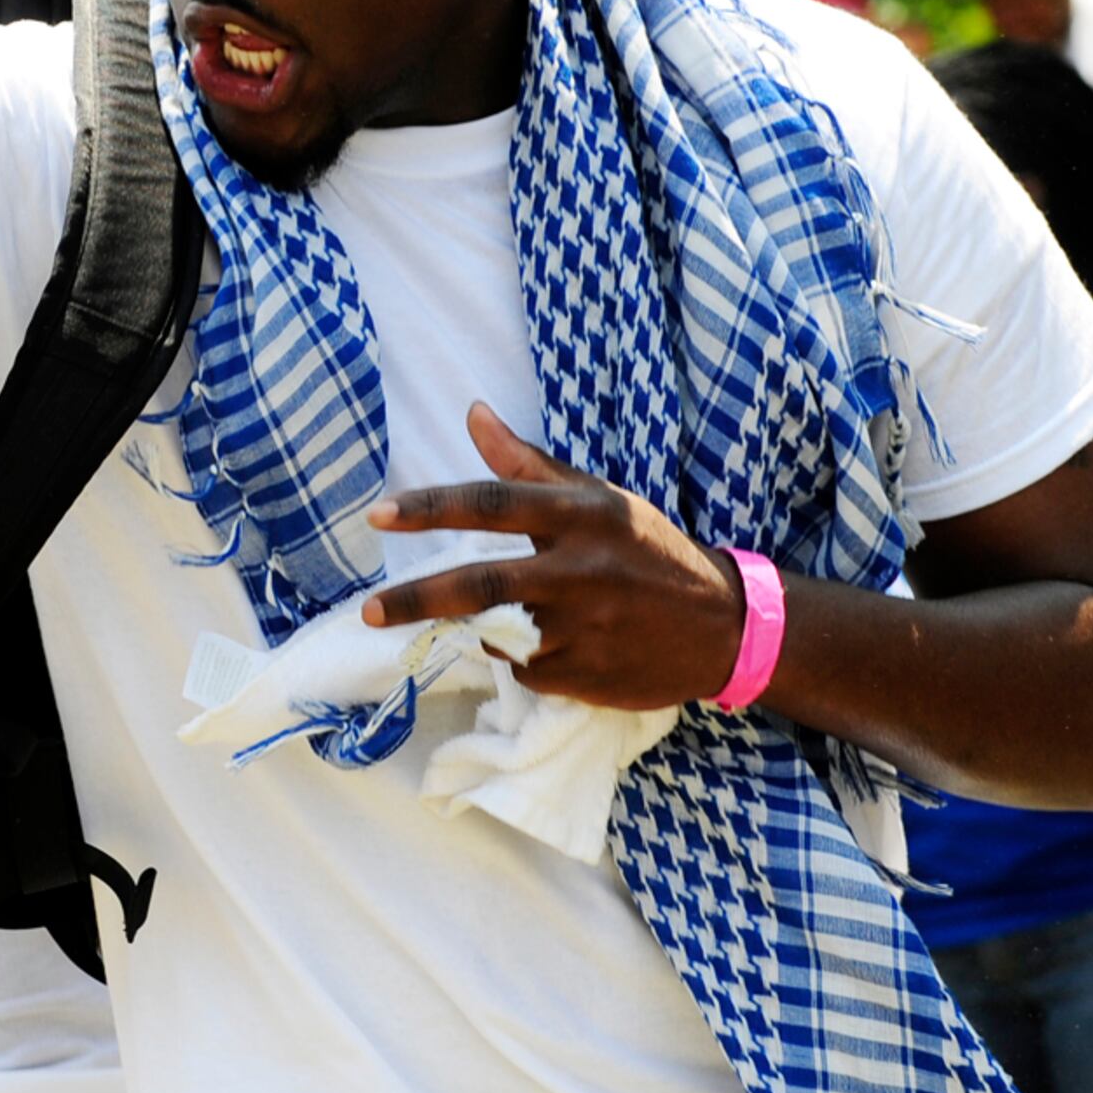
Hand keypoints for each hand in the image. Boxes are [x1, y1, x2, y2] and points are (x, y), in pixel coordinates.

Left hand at [358, 403, 745, 709]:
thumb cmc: (651, 551)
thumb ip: (530, 464)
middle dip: (416, 599)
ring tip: (516, 620)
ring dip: (486, 629)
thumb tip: (473, 415)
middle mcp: (581, 569)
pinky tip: (558, 646)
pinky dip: (522, 658)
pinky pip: (525, 669)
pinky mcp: (585, 676)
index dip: (431, 507)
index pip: (493, 503)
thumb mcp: (601, 499)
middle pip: (481, 583)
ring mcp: (584, 628)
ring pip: (497, 633)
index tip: (380, 513)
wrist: (723, 626)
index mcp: (583, 515)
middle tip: (369, 610)